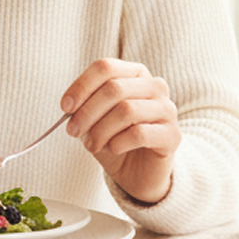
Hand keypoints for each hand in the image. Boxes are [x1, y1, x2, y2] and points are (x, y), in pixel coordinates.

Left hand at [61, 58, 181, 203]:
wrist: (139, 171)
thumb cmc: (114, 137)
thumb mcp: (94, 118)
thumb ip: (84, 106)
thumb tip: (70, 106)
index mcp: (134, 74)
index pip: (105, 67)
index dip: (81, 86)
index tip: (65, 107)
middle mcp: (155, 86)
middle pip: (114, 88)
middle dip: (87, 112)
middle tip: (72, 131)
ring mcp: (167, 109)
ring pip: (126, 110)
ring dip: (100, 130)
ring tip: (91, 144)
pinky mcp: (173, 135)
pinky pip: (139, 133)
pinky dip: (118, 142)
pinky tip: (112, 148)